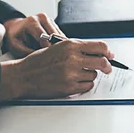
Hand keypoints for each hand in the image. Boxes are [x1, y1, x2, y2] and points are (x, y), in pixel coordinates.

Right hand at [0, 39, 115, 100]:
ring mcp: (71, 73)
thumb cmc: (39, 61)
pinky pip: (87, 86)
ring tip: (77, 74)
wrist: (23, 75)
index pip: (100, 46)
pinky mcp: (69, 87)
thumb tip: (100, 52)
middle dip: (107, 66)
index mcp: (70, 45)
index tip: (110, 56)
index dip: (108, 52)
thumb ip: (78, 48)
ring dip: (90, 75)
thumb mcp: (58, 46)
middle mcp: (72, 58)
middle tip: (107, 68)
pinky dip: (84, 85)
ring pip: (94, 75)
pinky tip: (74, 81)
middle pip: (102, 62)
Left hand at [3, 13, 65, 58]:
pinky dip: (58, 43)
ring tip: (52, 54)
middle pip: (55, 36)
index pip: (45, 38)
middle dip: (54, 48)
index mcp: (32, 22)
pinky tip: (54, 49)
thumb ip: (28, 52)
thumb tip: (42, 59)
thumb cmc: (15, 38)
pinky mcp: (54, 23)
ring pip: (60, 36)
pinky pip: (60, 35)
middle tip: (52, 59)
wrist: (15, 27)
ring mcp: (49, 19)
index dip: (46, 50)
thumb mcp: (16, 46)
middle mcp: (42, 18)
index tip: (47, 59)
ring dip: (57, 45)